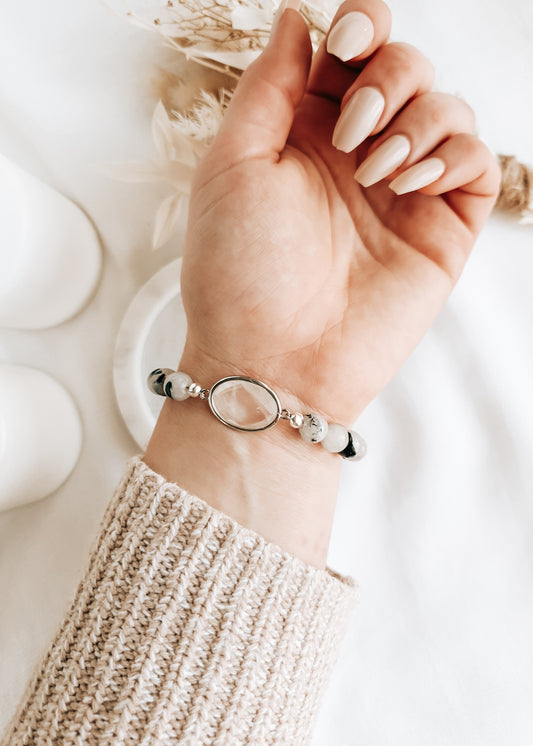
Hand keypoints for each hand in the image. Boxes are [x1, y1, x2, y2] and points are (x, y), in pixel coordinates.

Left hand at [146, 0, 499, 566]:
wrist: (271, 361)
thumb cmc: (238, 271)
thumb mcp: (233, 164)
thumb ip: (271, 85)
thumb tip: (296, 17)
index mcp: (304, 132)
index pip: (352, 52)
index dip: (362, 26)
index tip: (346, 44)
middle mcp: (357, 156)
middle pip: (407, 67)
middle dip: (389, 76)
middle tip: (353, 131)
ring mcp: (402, 193)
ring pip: (447, 108)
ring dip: (418, 120)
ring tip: (376, 173)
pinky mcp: (439, 232)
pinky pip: (475, 163)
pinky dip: (452, 157)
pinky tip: (410, 185)